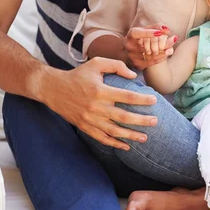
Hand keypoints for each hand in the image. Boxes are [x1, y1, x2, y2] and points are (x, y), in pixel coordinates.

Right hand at [43, 57, 157, 149]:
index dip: (142, 100)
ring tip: (145, 137)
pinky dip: (114, 143)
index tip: (154, 101)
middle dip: (141, 121)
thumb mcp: (96, 63)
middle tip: (155, 121)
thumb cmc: (78, 74)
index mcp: (100, 91)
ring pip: (114, 131)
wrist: (53, 88)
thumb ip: (116, 66)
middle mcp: (96, 107)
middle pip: (123, 117)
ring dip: (131, 135)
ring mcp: (90, 119)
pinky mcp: (84, 126)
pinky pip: (101, 138)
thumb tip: (133, 76)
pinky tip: (126, 146)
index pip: (127, 97)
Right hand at [125, 24, 177, 69]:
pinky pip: (151, 62)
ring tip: (169, 50)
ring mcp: (132, 56)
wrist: (136, 48)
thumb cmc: (145, 36)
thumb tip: (168, 31)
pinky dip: (160, 58)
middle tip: (168, 43)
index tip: (159, 33)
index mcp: (131, 34)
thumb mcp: (149, 29)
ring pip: (150, 56)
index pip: (138, 33)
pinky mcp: (137, 64)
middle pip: (146, 46)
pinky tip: (165, 54)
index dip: (148, 33)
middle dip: (159, 45)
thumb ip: (158, 27)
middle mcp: (129, 45)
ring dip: (162, 53)